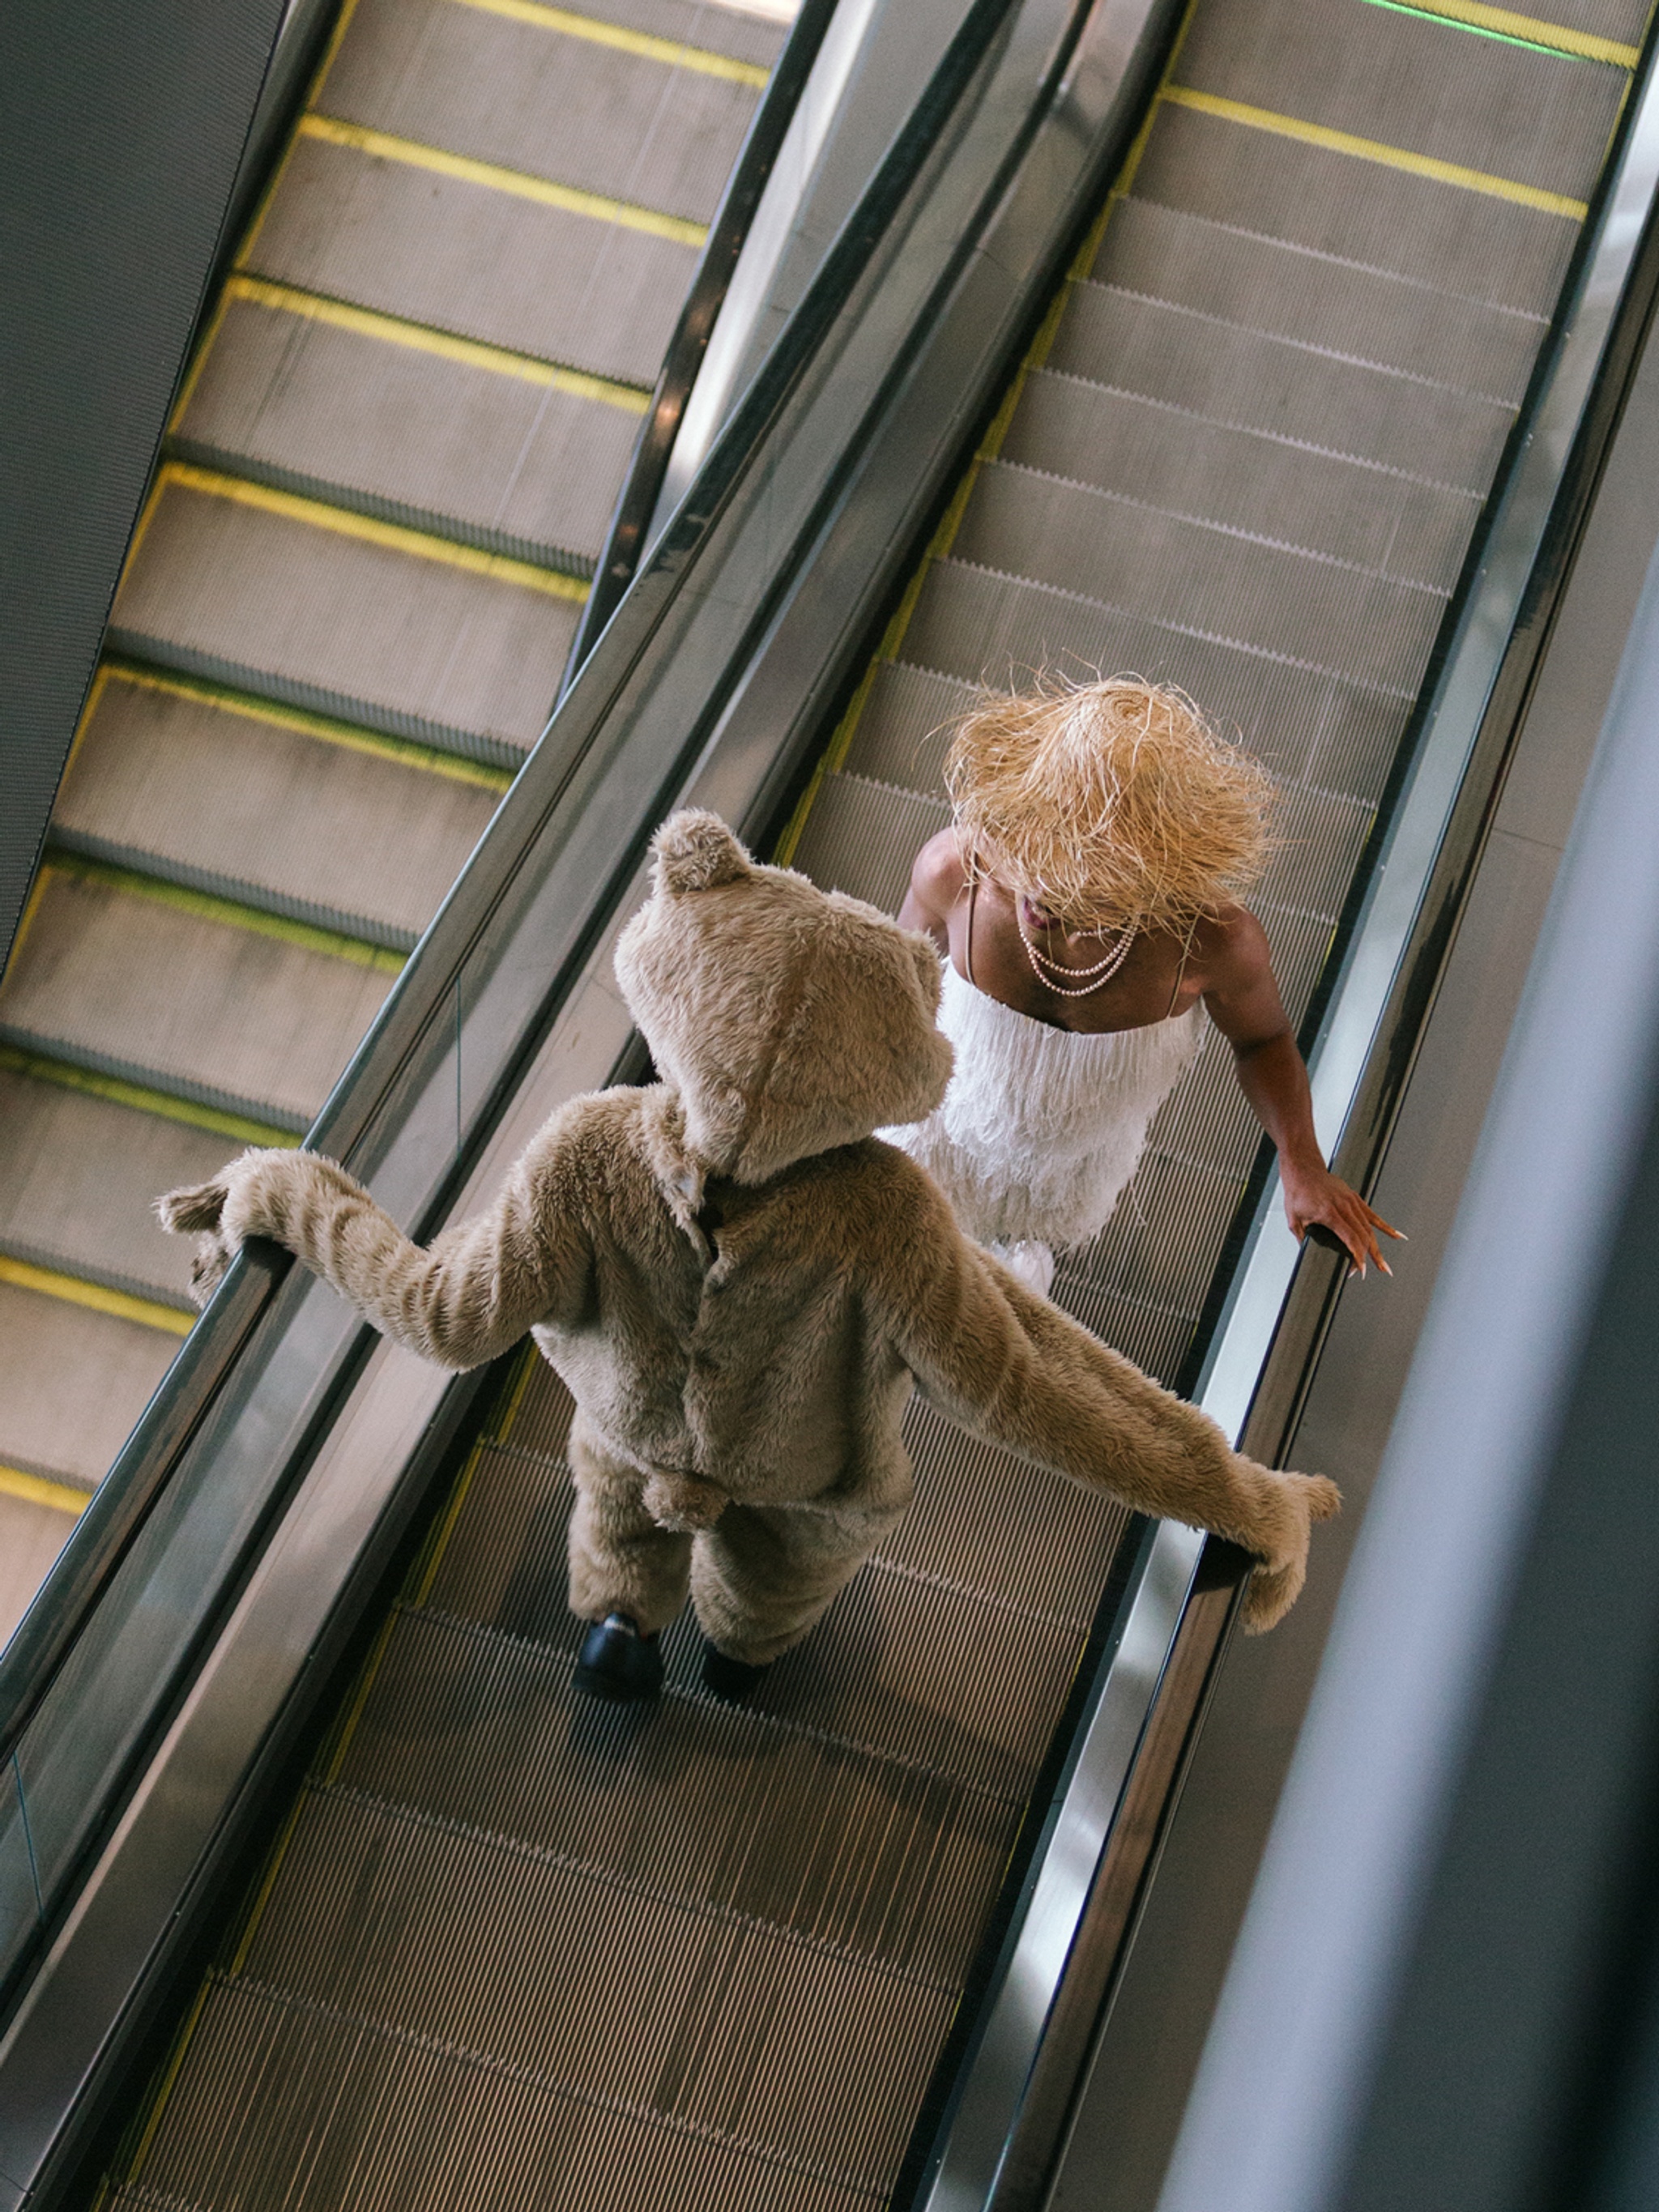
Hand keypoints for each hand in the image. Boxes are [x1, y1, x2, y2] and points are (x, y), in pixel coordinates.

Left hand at [1281, 1161, 1403, 1277]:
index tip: (1359, 1269)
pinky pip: (1373, 1216)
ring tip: (1384, 1266)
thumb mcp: (1294, 1221)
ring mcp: (1351, 1202)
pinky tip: (1398, 1237)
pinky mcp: (1355, 1199)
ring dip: (1376, 1249)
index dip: (1357, 1255)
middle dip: (1365, 1257)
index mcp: (1329, 1212)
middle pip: (1362, 1236)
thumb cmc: (1297, 1194)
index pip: (1349, 1237)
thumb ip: (1303, 1240)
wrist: (1303, 1170)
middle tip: (1361, 1273)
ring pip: (1370, 1229)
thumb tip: (1307, 1257)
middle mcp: (1344, 1206)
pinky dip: (1386, 1228)